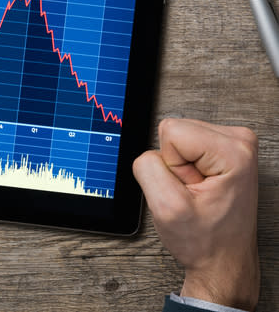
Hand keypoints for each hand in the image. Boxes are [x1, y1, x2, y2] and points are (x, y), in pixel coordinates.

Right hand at [133, 119, 258, 309]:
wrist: (224, 259)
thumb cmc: (205, 240)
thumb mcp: (166, 207)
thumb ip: (148, 168)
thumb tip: (149, 151)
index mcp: (234, 151)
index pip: (171, 131)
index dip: (169, 165)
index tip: (187, 189)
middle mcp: (240, 141)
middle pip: (175, 130)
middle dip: (175, 165)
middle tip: (191, 192)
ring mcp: (235, 144)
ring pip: (178, 136)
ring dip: (179, 167)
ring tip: (197, 191)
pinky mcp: (226, 149)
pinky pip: (184, 144)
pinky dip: (186, 168)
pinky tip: (199, 186)